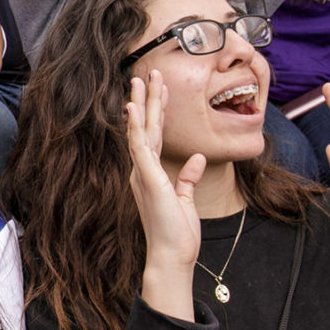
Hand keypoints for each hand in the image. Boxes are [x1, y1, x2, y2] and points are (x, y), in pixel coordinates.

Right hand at [124, 70, 204, 315]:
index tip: (159, 90)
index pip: (153, 135)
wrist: (172, 256)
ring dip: (141, 104)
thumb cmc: (177, 234)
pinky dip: (136, 126)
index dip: (156, 111)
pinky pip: (139, 147)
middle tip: (148, 74)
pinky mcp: (147, 178)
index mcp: (151, 174)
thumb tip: (195, 157)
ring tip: (141, 80)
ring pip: (141, 131)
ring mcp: (143, 173)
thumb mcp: (186, 200)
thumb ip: (188, 177)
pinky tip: (134, 108)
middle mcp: (143, 171)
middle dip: (148, 99)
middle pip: (146, 128)